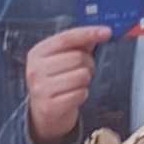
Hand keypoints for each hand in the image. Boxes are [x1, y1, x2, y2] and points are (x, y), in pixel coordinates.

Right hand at [22, 21, 105, 143]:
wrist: (45, 112)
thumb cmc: (57, 80)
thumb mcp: (61, 58)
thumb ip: (79, 43)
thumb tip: (101, 32)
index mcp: (37, 53)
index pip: (66, 38)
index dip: (88, 33)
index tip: (106, 32)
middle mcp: (36, 69)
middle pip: (78, 57)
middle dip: (88, 63)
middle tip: (84, 69)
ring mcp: (41, 88)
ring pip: (82, 75)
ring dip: (86, 80)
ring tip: (77, 83)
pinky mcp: (50, 106)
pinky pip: (81, 93)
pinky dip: (82, 94)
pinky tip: (73, 95)